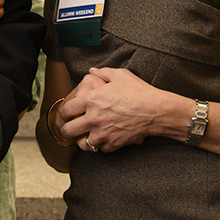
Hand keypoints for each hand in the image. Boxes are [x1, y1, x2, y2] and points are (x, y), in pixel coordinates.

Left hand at [57, 67, 172, 152]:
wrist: (156, 110)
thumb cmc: (138, 91)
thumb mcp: (119, 75)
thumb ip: (102, 72)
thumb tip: (92, 70)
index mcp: (91, 100)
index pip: (66, 110)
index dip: (64, 113)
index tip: (67, 114)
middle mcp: (93, 119)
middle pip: (68, 131)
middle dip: (67, 130)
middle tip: (71, 128)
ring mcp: (103, 133)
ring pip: (82, 144)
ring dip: (82, 140)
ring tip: (85, 136)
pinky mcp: (114, 143)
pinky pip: (101, 149)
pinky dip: (101, 145)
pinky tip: (104, 138)